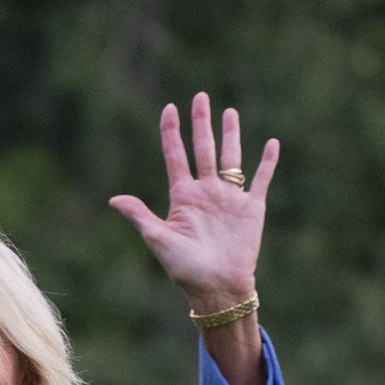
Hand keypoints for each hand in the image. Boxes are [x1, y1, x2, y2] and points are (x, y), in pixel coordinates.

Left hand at [108, 92, 277, 312]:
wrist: (216, 287)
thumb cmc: (185, 268)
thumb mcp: (159, 239)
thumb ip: (140, 216)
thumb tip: (113, 199)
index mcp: (183, 197)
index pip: (176, 156)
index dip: (171, 132)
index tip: (169, 108)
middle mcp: (206, 192)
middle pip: (203, 149)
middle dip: (201, 123)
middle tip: (200, 97)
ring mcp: (229, 198)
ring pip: (230, 157)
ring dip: (230, 135)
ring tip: (229, 112)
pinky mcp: (251, 207)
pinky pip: (260, 179)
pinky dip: (267, 162)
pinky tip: (271, 143)